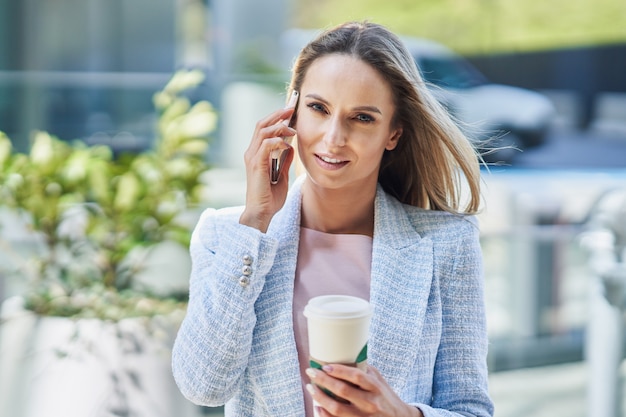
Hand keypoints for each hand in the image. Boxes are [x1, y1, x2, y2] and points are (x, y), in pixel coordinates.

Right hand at [239, 107, 295, 232]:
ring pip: (263, 130)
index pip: (264, 128)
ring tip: (292, 127)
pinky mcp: (256, 164)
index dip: (276, 118)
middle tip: (291, 108)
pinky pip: (266, 144)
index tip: (290, 112)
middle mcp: (252, 153)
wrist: (261, 213)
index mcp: (257, 154)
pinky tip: (287, 144)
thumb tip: (291, 147)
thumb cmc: (270, 198)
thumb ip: (284, 160)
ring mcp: (252, 158)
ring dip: (279, 125)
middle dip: (277, 114)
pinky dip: (278, 140)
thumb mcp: (281, 175)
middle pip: (262, 124)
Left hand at [305, 364, 422, 416]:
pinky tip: (317, 406)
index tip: (325, 366)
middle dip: (323, 380)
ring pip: (337, 409)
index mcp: (376, 387)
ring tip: (311, 388)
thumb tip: (343, 356)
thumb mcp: (379, 381)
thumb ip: (364, 371)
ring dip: (320, 397)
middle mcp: (370, 403)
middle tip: (311, 372)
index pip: (356, 377)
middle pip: (343, 391)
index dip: (339, 370)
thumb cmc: (385, 396)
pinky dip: (325, 414)